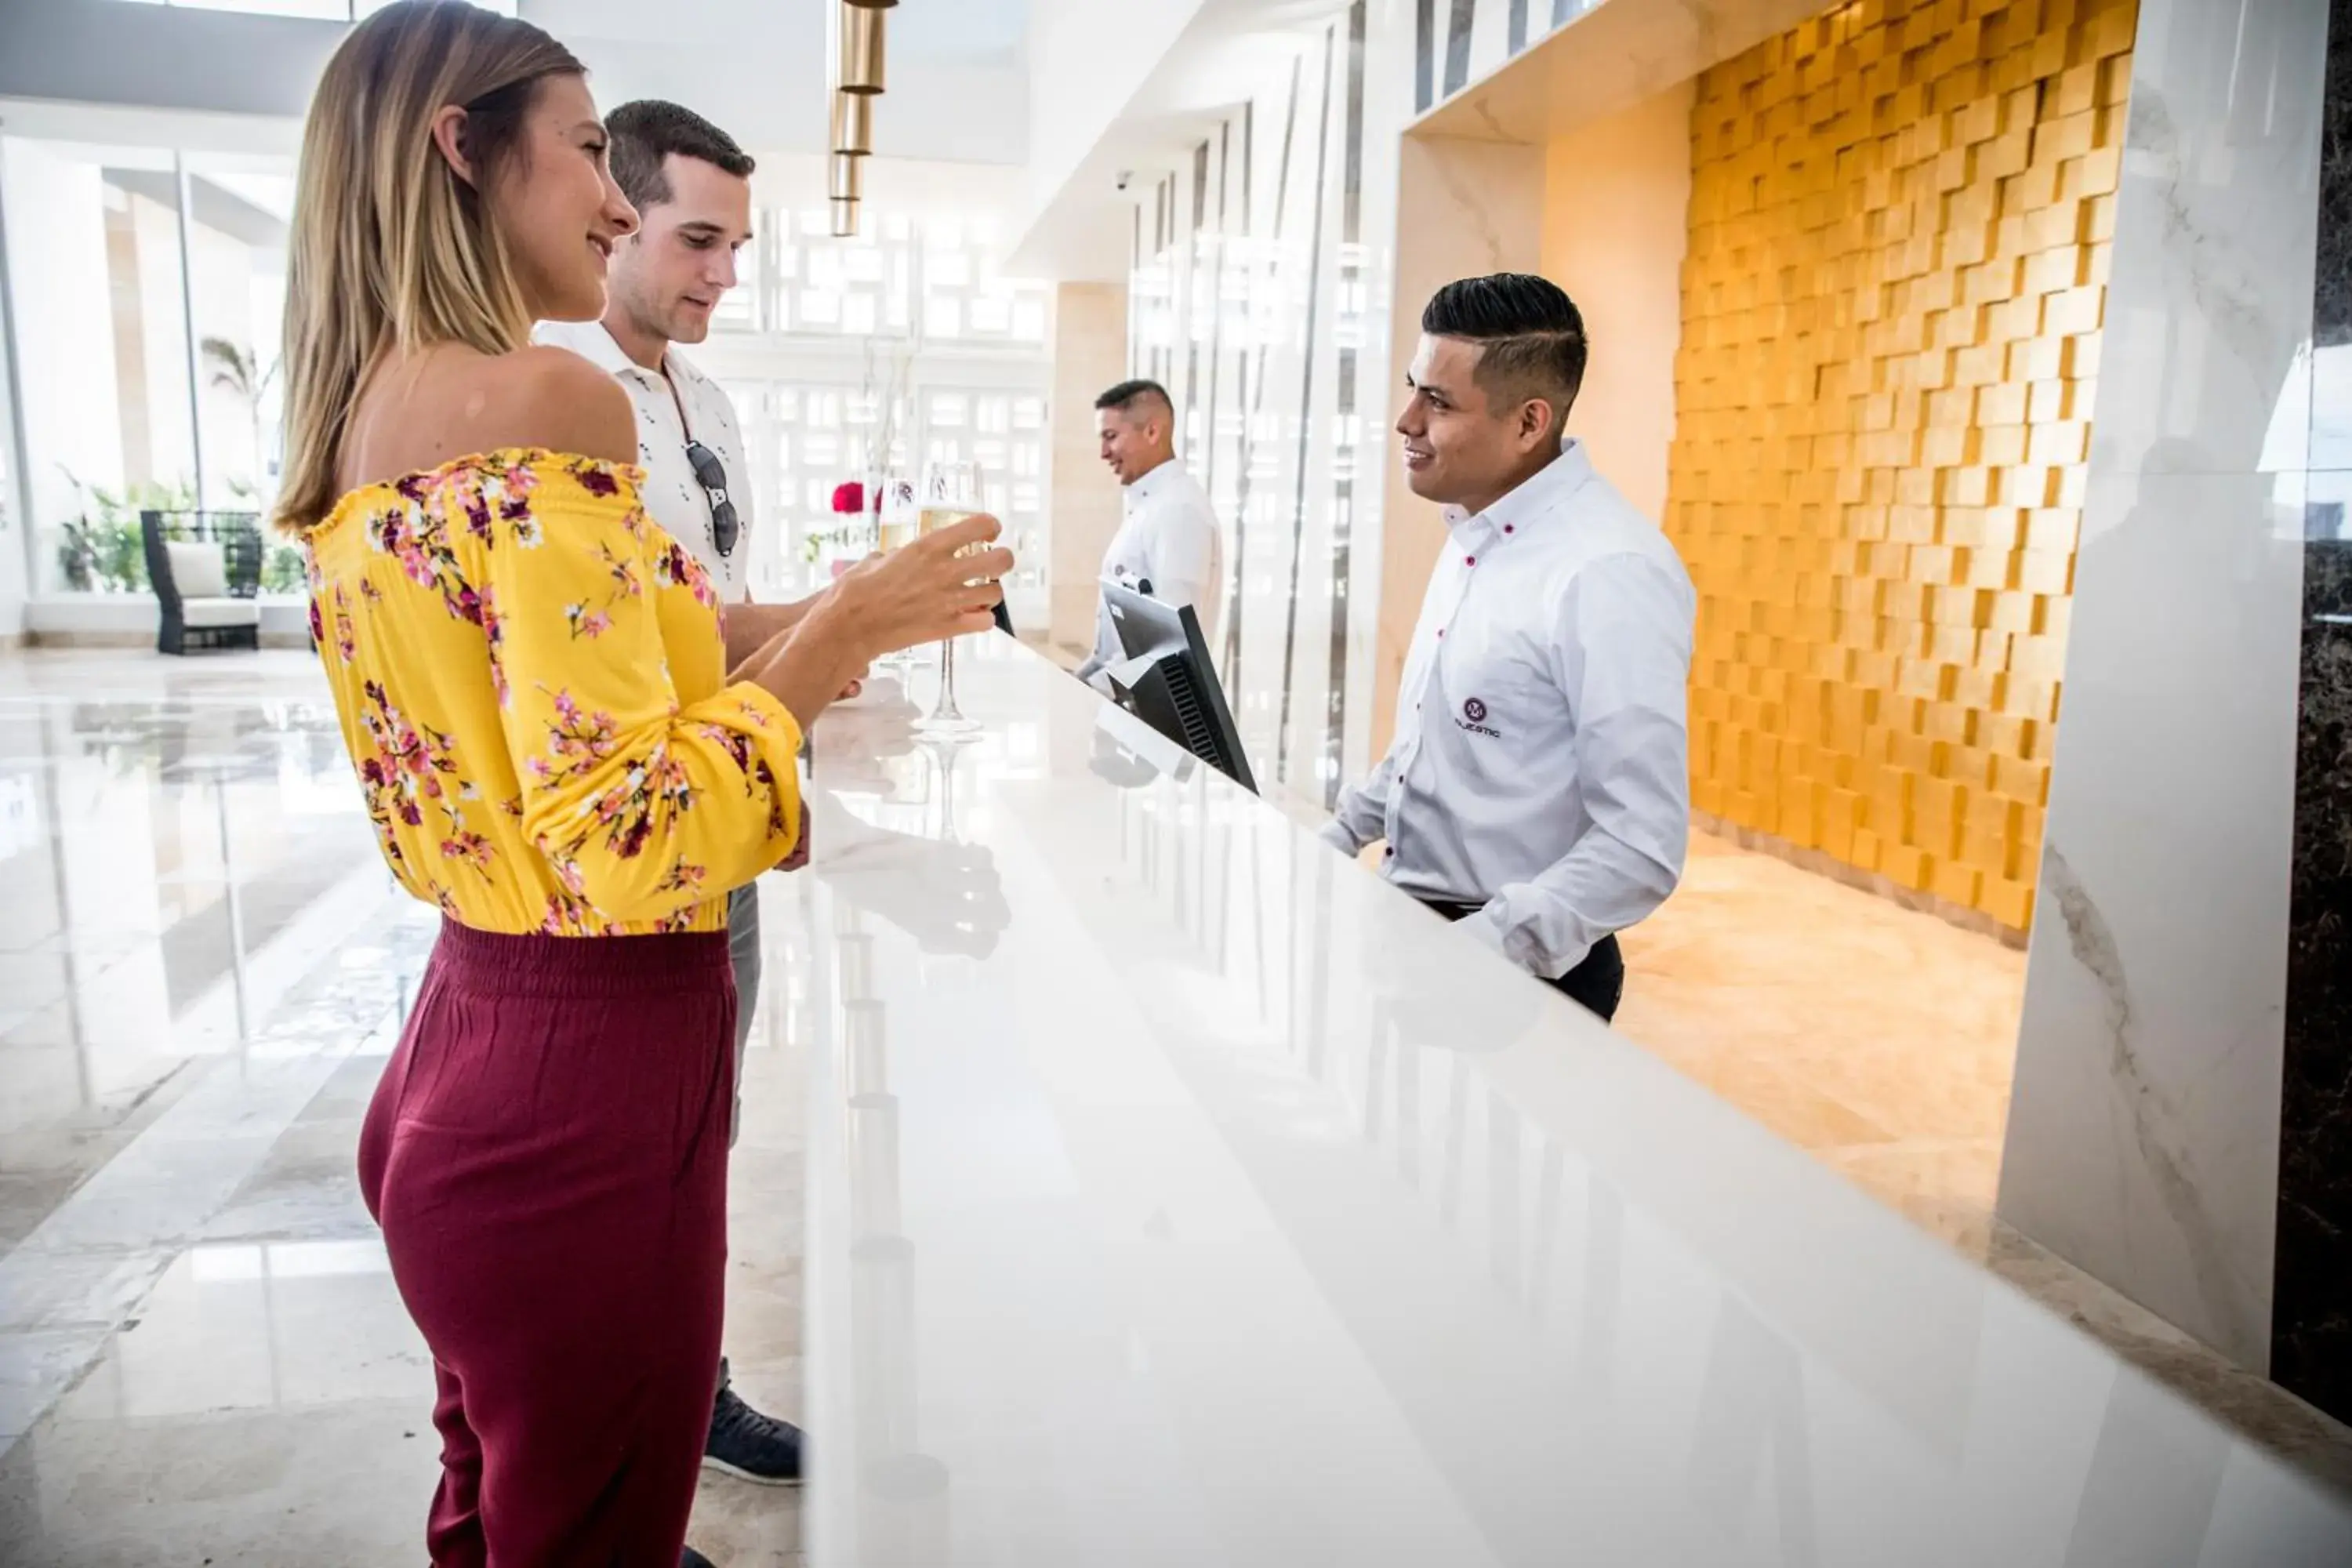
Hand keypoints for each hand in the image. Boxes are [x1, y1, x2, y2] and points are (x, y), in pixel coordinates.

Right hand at [737, 518, 1007, 727]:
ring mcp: (949, 600)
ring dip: (990, 592)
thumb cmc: (855, 590)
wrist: (850, 625)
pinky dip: (982, 620)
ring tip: (979, 594)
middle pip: (1000, 560)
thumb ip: (896, 557)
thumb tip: (896, 559)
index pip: (980, 526)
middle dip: (1002, 559)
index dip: (990, 527)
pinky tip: (971, 617)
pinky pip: (985, 622)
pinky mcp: (947, 627)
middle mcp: (945, 570)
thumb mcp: (875, 560)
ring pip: (996, 593)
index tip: (988, 532)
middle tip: (994, 563)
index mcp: (928, 547)